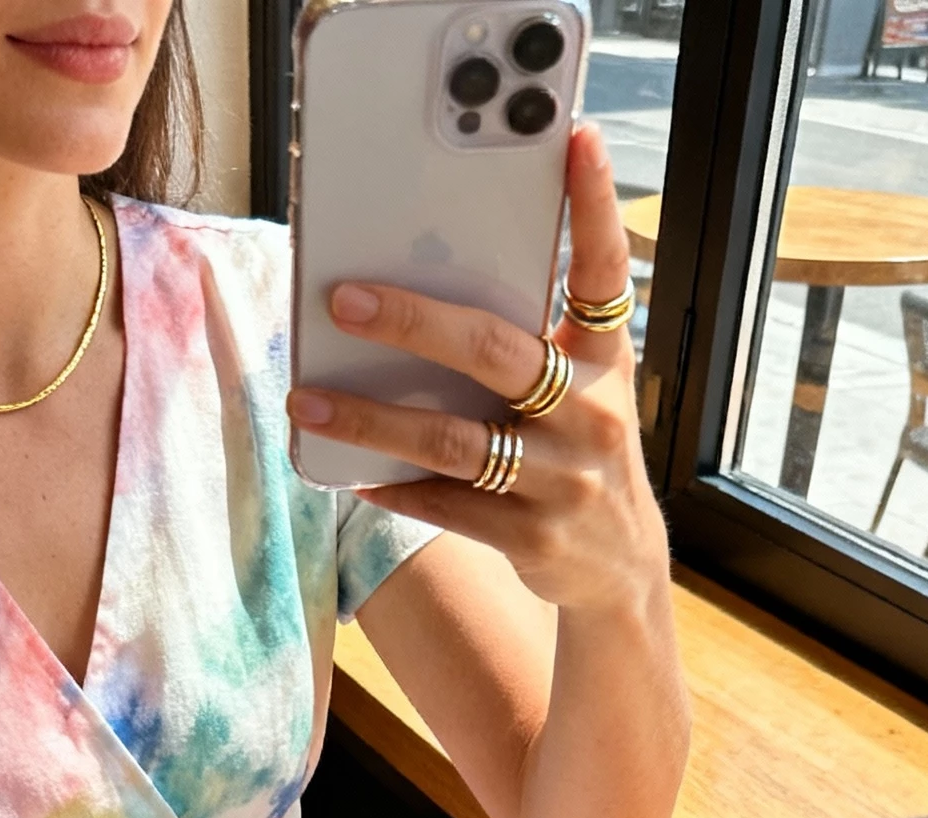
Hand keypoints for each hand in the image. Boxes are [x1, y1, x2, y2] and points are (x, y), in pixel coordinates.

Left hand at [285, 124, 667, 619]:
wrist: (618, 567)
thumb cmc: (580, 452)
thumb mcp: (582, 387)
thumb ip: (529, 340)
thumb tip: (425, 287)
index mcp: (604, 358)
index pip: (604, 270)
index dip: (593, 204)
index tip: (576, 140)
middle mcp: (591, 413)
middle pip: (495, 352)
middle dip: (413, 322)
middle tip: (343, 300)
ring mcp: (564, 479)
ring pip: (454, 441)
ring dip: (372, 420)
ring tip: (309, 403)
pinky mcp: (534, 538)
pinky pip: (449, 506)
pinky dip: (395, 488)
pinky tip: (350, 472)